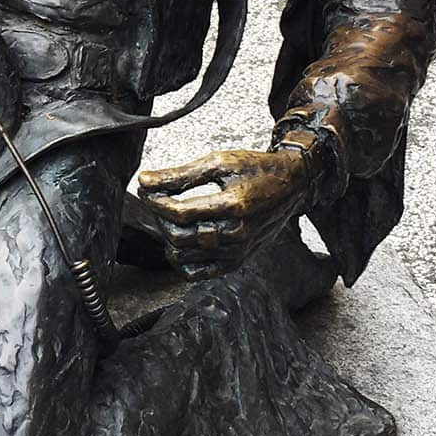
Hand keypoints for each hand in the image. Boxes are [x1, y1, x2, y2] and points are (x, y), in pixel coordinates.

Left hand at [135, 146, 310, 274]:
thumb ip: (180, 174)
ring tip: (169, 219)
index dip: (155, 201)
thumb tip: (145, 180)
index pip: (180, 212)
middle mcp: (236, 233)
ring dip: (168, 238)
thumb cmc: (257, 169)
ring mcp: (237, 251)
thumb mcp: (219, 162)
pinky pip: (200, 273)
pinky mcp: (237, 261)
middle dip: (160, 217)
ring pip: (185, 256)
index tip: (146, 189)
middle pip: (179, 236)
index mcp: (233, 206)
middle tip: (157, 200)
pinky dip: (183, 260)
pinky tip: (181, 241)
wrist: (290, 184)